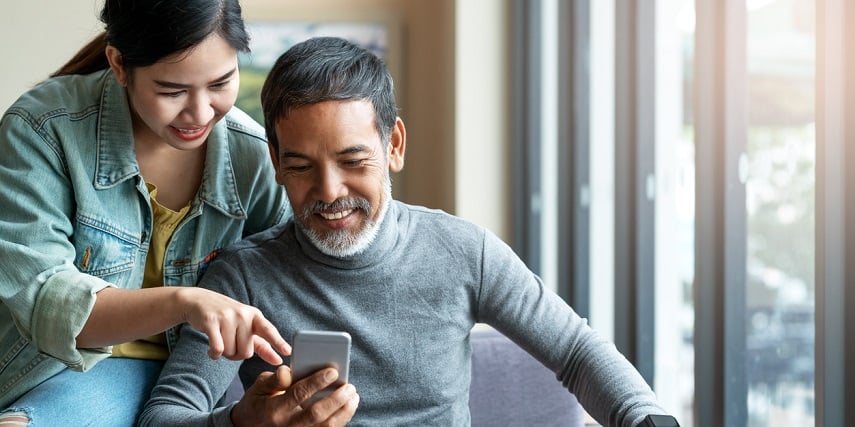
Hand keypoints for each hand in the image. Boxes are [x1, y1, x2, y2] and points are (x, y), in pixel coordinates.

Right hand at [178, 287, 290, 364]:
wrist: (198, 301)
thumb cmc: (226, 317)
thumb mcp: (246, 326)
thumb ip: (263, 345)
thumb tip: (278, 360)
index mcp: (255, 316)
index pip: (268, 330)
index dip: (278, 342)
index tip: (288, 351)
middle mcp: (243, 315)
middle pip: (246, 352)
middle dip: (236, 354)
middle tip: (229, 342)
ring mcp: (227, 317)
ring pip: (230, 352)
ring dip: (224, 353)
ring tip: (220, 339)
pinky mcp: (211, 321)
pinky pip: (217, 349)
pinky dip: (213, 354)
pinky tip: (211, 350)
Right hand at [231, 365, 358, 426]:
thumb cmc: (258, 403)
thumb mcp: (258, 388)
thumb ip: (275, 379)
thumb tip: (289, 370)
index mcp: (274, 409)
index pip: (298, 394)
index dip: (316, 382)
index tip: (333, 371)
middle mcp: (286, 425)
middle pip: (316, 414)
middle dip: (336, 399)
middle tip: (349, 386)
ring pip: (325, 426)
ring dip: (343, 412)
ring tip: (353, 396)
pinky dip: (339, 420)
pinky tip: (347, 407)